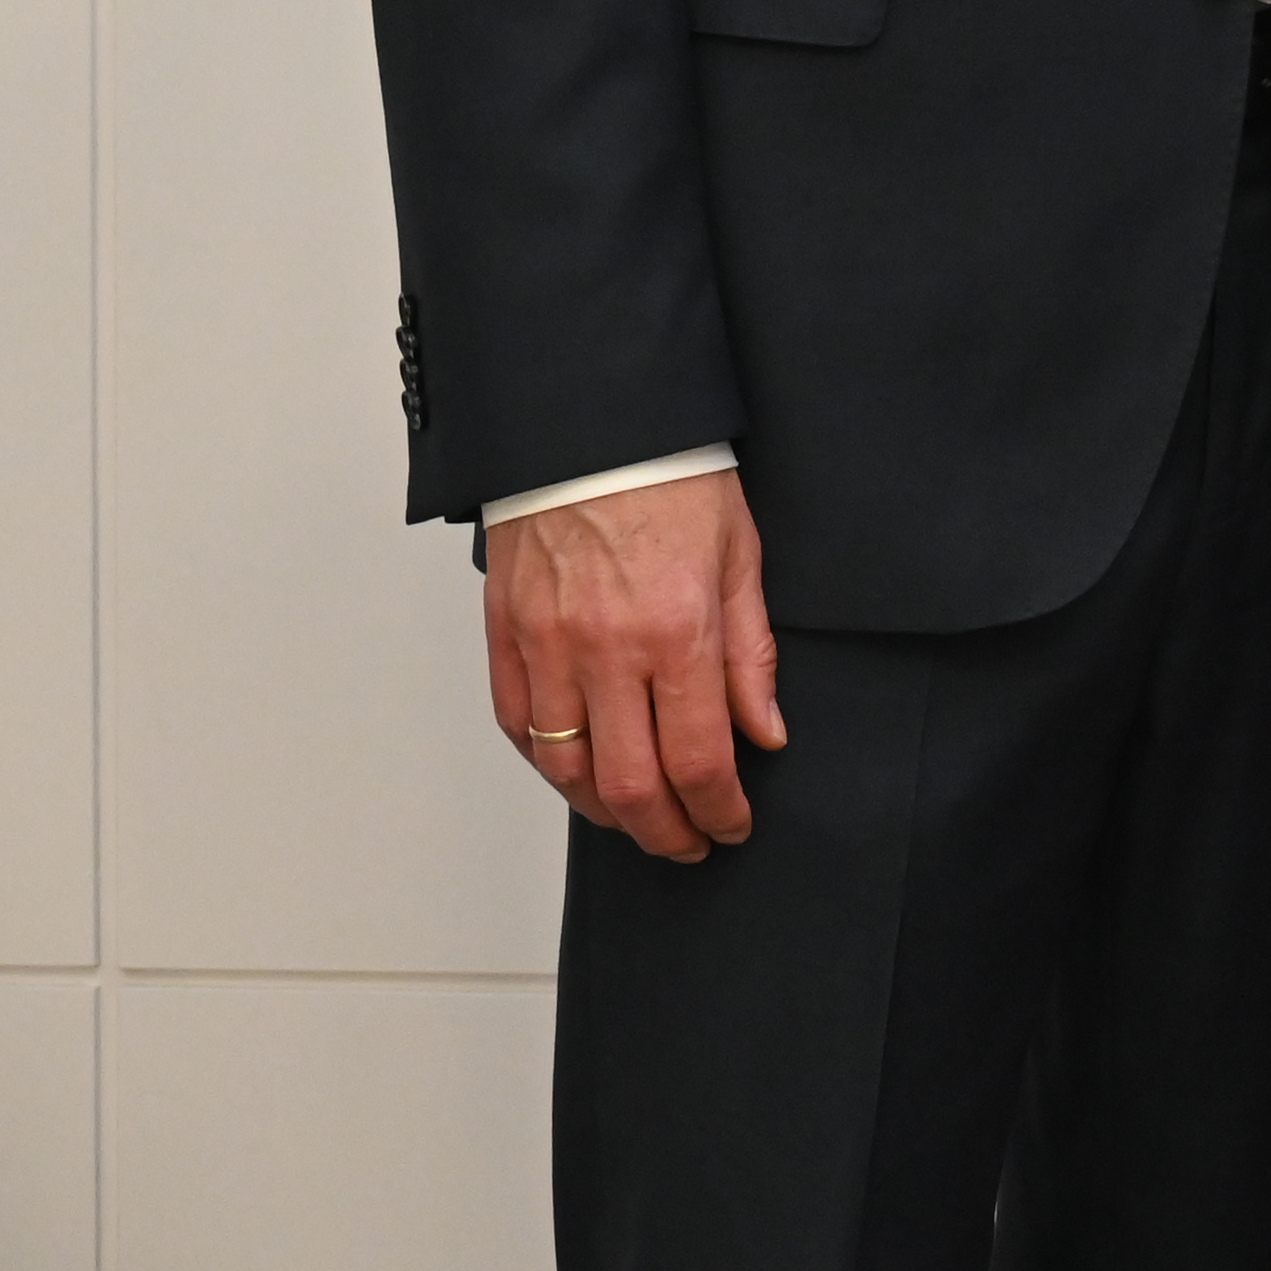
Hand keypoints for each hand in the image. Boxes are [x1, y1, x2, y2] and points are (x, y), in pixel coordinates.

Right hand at [486, 469, 784, 864]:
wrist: (592, 428)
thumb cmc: (673, 479)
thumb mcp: (742, 558)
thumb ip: (752, 655)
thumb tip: (765, 732)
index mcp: (676, 632)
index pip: (700, 758)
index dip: (720, 810)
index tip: (733, 824)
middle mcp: (606, 652)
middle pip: (630, 784)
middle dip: (667, 831)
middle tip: (691, 842)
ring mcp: (547, 649)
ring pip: (566, 770)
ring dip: (606, 812)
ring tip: (640, 819)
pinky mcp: (505, 638)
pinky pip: (518, 727)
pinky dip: (549, 767)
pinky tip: (579, 777)